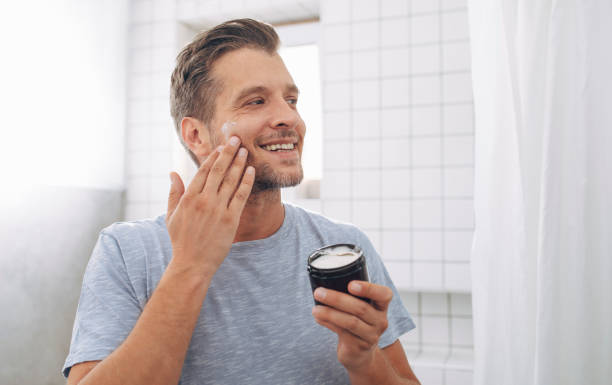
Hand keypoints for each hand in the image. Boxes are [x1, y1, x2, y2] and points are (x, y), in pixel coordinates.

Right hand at [165, 136, 254, 277]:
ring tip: (244, 150)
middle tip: (235, 139)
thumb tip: (172, 173)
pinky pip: (241, 195)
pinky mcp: (231, 219)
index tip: (220, 146)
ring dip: (238, 163)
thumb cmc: (181, 241)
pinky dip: (246, 181)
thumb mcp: (171, 216)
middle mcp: (203, 200)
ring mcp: (218, 209)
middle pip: (218, 171)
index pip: (203, 171)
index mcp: (189, 198)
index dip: (213, 156)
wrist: (192, 263)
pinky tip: (250, 170)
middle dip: (228, 152)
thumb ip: (173, 193)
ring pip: (230, 180)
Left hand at [311, 281, 392, 371]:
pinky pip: (343, 332)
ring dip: (330, 313)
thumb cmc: (356, 322)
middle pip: (361, 308)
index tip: (350, 285)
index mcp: (381, 306)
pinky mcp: (359, 347)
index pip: (384, 295)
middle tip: (319, 292)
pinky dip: (328, 323)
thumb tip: (323, 286)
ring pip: (351, 322)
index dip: (369, 289)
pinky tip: (318, 318)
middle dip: (337, 299)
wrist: (359, 353)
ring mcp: (371, 335)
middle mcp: (380, 321)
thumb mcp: (359, 309)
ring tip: (315, 309)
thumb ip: (349, 297)